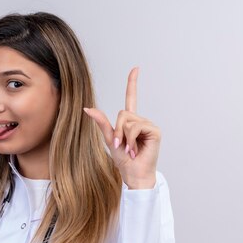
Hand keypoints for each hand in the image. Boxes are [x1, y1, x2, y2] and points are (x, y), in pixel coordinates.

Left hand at [83, 67, 159, 188]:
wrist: (133, 173)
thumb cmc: (123, 160)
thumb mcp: (109, 139)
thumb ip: (102, 123)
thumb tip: (87, 108)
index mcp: (131, 122)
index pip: (131, 98)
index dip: (132, 83)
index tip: (136, 68)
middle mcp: (141, 120)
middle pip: (123, 113)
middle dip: (117, 130)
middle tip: (120, 146)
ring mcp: (148, 125)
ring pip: (128, 121)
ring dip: (124, 137)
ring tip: (129, 150)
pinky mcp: (154, 130)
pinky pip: (136, 127)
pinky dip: (131, 139)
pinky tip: (135, 150)